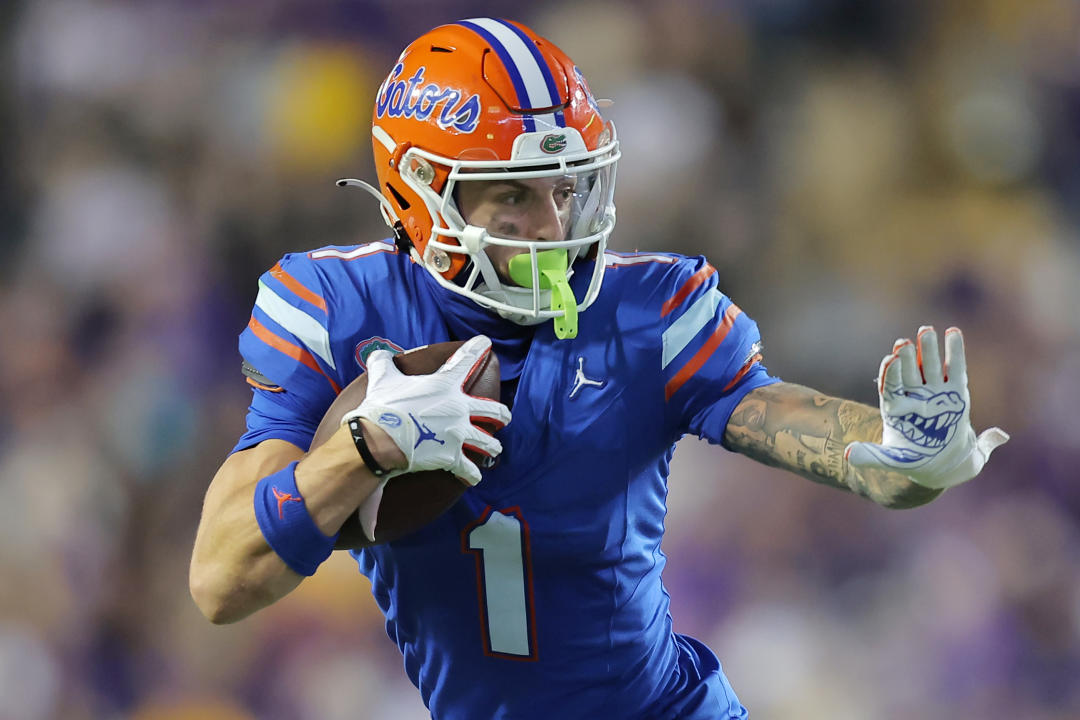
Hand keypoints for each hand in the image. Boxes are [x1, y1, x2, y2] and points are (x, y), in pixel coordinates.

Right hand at [341, 335, 510, 485]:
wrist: (379, 439)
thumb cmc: (383, 407)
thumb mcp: (382, 378)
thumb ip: (382, 363)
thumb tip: (376, 354)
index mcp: (445, 385)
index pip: (465, 360)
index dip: (477, 348)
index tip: (486, 343)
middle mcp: (459, 409)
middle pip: (492, 410)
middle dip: (501, 414)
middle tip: (505, 417)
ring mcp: (458, 433)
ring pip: (487, 442)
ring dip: (492, 446)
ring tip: (495, 449)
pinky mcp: (452, 456)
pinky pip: (468, 469)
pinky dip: (472, 475)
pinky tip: (474, 477)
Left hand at [845, 326, 1007, 489]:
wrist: (943, 466)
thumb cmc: (913, 461)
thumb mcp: (890, 460)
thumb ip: (871, 456)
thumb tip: (847, 455)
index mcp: (895, 408)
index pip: (890, 386)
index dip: (890, 373)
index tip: (891, 358)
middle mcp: (912, 396)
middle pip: (908, 372)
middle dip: (906, 357)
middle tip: (904, 342)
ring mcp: (934, 393)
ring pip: (929, 367)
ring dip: (928, 349)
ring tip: (927, 331)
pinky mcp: (956, 394)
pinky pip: (954, 370)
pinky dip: (954, 352)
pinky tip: (953, 333)